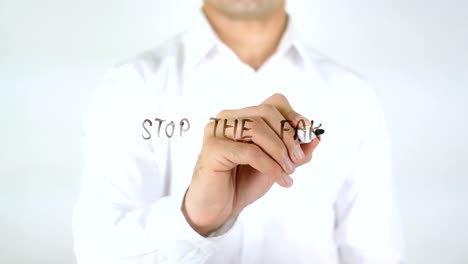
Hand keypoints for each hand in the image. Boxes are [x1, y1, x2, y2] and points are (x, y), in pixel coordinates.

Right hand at [182, 93, 319, 235]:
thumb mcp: (278, 164)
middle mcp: (228, 118)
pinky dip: (270, 165)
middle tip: (298, 160)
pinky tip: (281, 180)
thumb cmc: (244, 182)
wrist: (219, 208)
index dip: (294, 116)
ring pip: (256, 127)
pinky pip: (249, 151)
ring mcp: (217, 131)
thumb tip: (317, 136)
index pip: (273, 102)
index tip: (307, 137)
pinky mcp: (212, 148)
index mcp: (243, 116)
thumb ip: (296, 151)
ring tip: (289, 171)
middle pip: (266, 111)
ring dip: (280, 151)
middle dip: (288, 135)